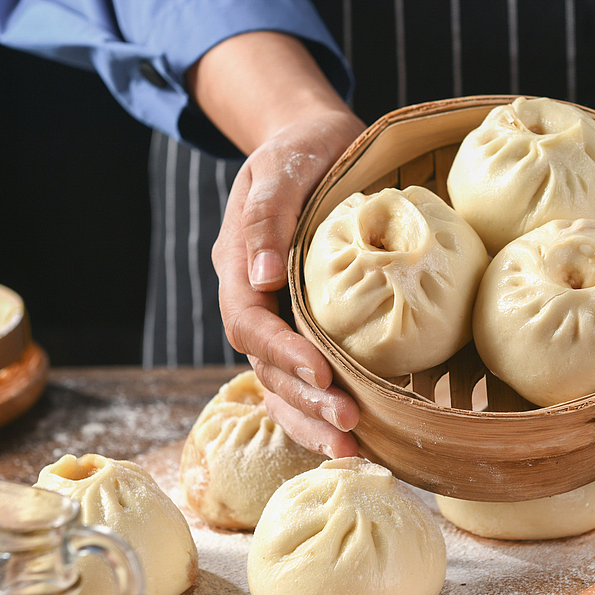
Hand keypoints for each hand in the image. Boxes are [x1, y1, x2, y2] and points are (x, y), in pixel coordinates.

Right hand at [211, 109, 365, 457]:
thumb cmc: (302, 149)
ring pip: (282, 384)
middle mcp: (253, 301)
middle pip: (266, 367)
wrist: (317, 144)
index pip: (249, 323)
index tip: (323, 374)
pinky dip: (324, 409)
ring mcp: (278, 318)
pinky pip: (306, 377)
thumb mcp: (282, 165)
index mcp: (238, 267)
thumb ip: (266, 216)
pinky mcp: (307, 327)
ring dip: (312, 420)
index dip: (282, 352)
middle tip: (348, 427)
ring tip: (351, 450)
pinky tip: (356, 437)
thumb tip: (260, 275)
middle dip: (304, 402)